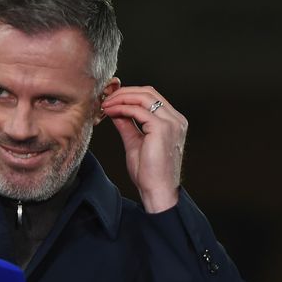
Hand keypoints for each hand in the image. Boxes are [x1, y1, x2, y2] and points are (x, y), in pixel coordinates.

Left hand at [100, 86, 186, 212]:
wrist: (157, 190)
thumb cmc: (149, 173)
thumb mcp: (135, 142)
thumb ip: (128, 125)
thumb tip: (116, 111)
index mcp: (173, 122)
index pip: (152, 97)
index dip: (130, 94)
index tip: (112, 99)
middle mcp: (176, 120)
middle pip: (149, 92)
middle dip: (124, 92)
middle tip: (106, 99)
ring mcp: (171, 123)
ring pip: (144, 96)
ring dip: (121, 98)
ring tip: (106, 104)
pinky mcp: (161, 128)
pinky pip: (138, 110)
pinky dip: (122, 108)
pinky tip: (111, 112)